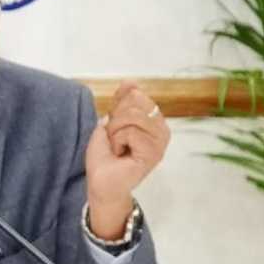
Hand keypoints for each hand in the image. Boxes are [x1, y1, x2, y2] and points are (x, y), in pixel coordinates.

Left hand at [84, 81, 170, 237]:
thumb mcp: (110, 122)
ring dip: (115, 131)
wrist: (100, 182)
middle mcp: (162, 130)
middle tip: (115, 139)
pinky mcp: (154, 153)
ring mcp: (160, 142)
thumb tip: (130, 82)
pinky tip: (121, 155)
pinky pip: (130, 132)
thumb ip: (121, 102)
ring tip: (118, 147)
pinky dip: (118, 142)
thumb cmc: (105, 156)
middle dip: (115, 119)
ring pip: (133, 116)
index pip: (136, 95)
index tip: (113, 126)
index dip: (117, 106)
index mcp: (154, 121)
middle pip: (135, 102)